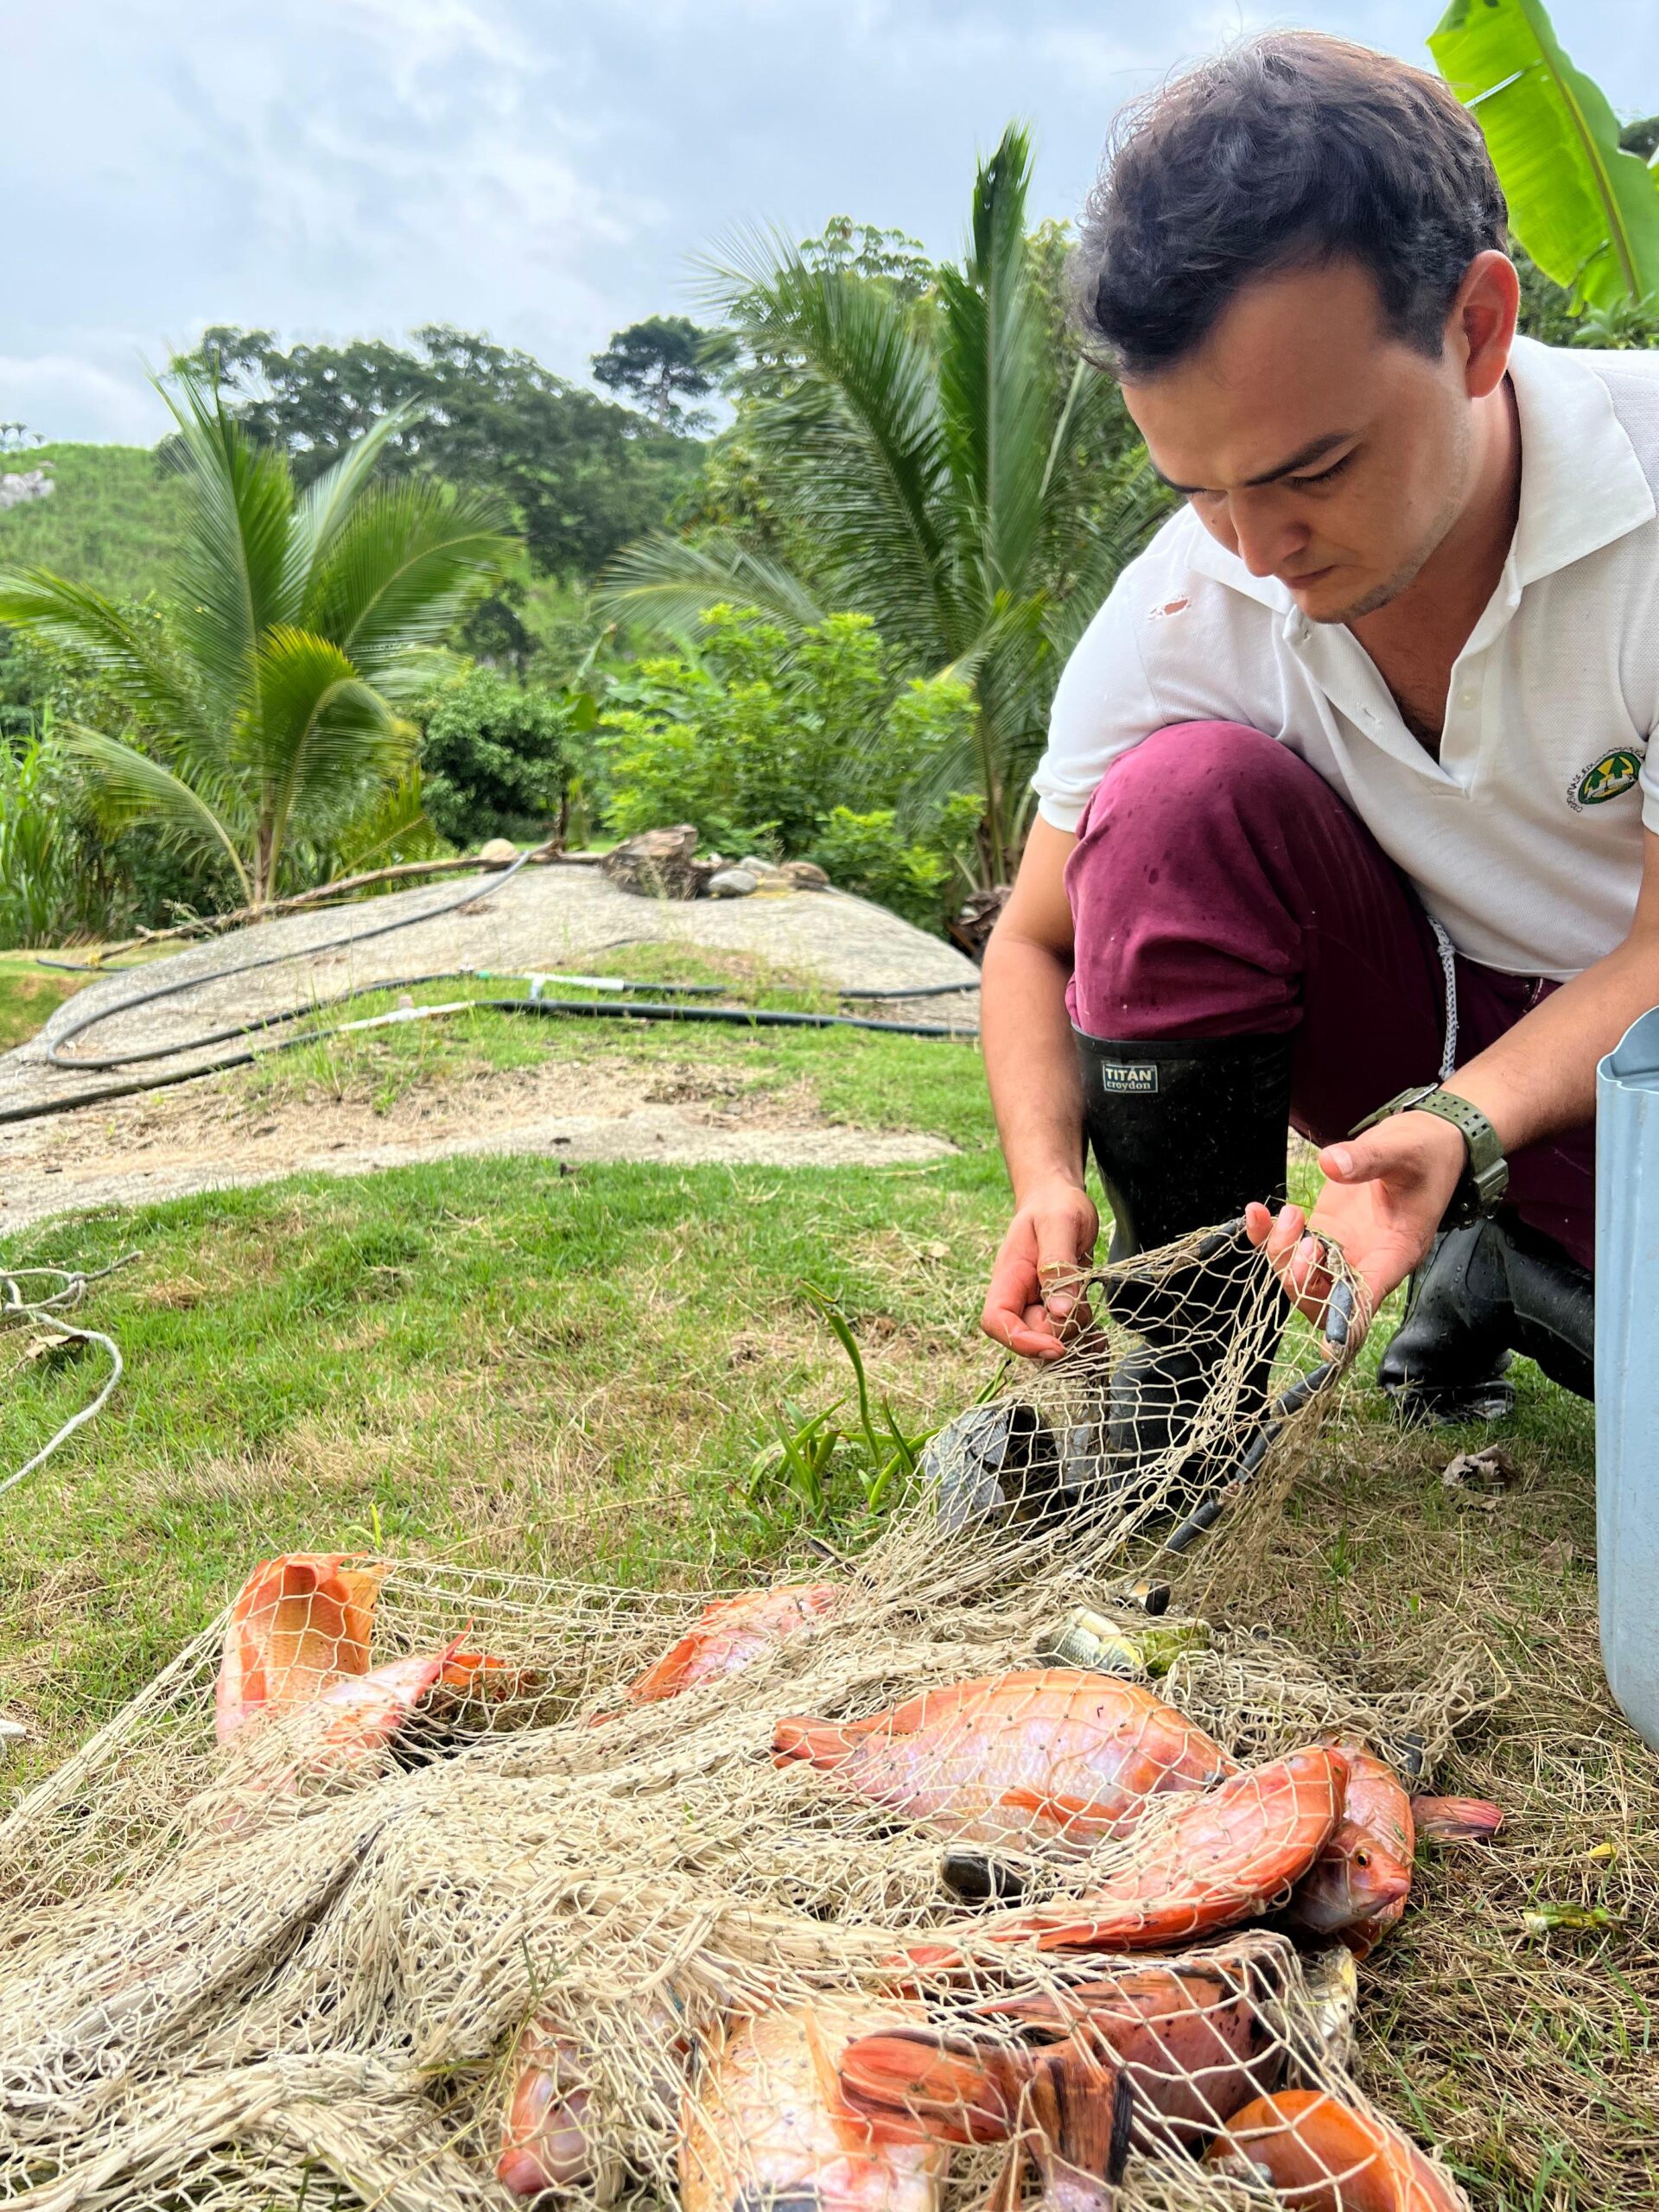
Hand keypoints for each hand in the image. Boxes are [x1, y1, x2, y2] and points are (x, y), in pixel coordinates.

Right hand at [981, 1175, 1099, 1360]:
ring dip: (1074, 1341)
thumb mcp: (1060, 1224)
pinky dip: (1082, 1339)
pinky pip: (1065, 1334)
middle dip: (1059, 1335)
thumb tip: (1060, 1312)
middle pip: (1028, 1334)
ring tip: (1098, 1335)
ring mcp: (1037, 1303)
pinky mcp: (1057, 1305)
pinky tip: (1098, 1337)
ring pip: (1049, 1339)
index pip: (996, 1322)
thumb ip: (1058, 1265)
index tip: (1057, 1345)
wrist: (1058, 1197)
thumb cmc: (1055, 1204)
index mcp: (1008, 1277)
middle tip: (1085, 1315)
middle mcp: (1018, 1296)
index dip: (1021, 1341)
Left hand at [1244, 1109, 1467, 1333]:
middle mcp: (1367, 1261)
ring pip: (1299, 1276)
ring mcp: (1342, 1248)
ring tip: (1290, 1213)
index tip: (1317, 1301)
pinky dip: (1266, 1236)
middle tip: (1303, 1240)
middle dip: (1300, 1280)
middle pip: (1322, 1299)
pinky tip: (1256, 1212)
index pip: (1364, 1302)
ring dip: (1281, 1254)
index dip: (1339, 1316)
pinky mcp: (1325, 1230)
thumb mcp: (1403, 1150)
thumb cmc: (1426, 1153)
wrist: (1427, 1142)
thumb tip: (1331, 1164)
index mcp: (1396, 1253)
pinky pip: (1288, 1246)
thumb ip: (1369, 1159)